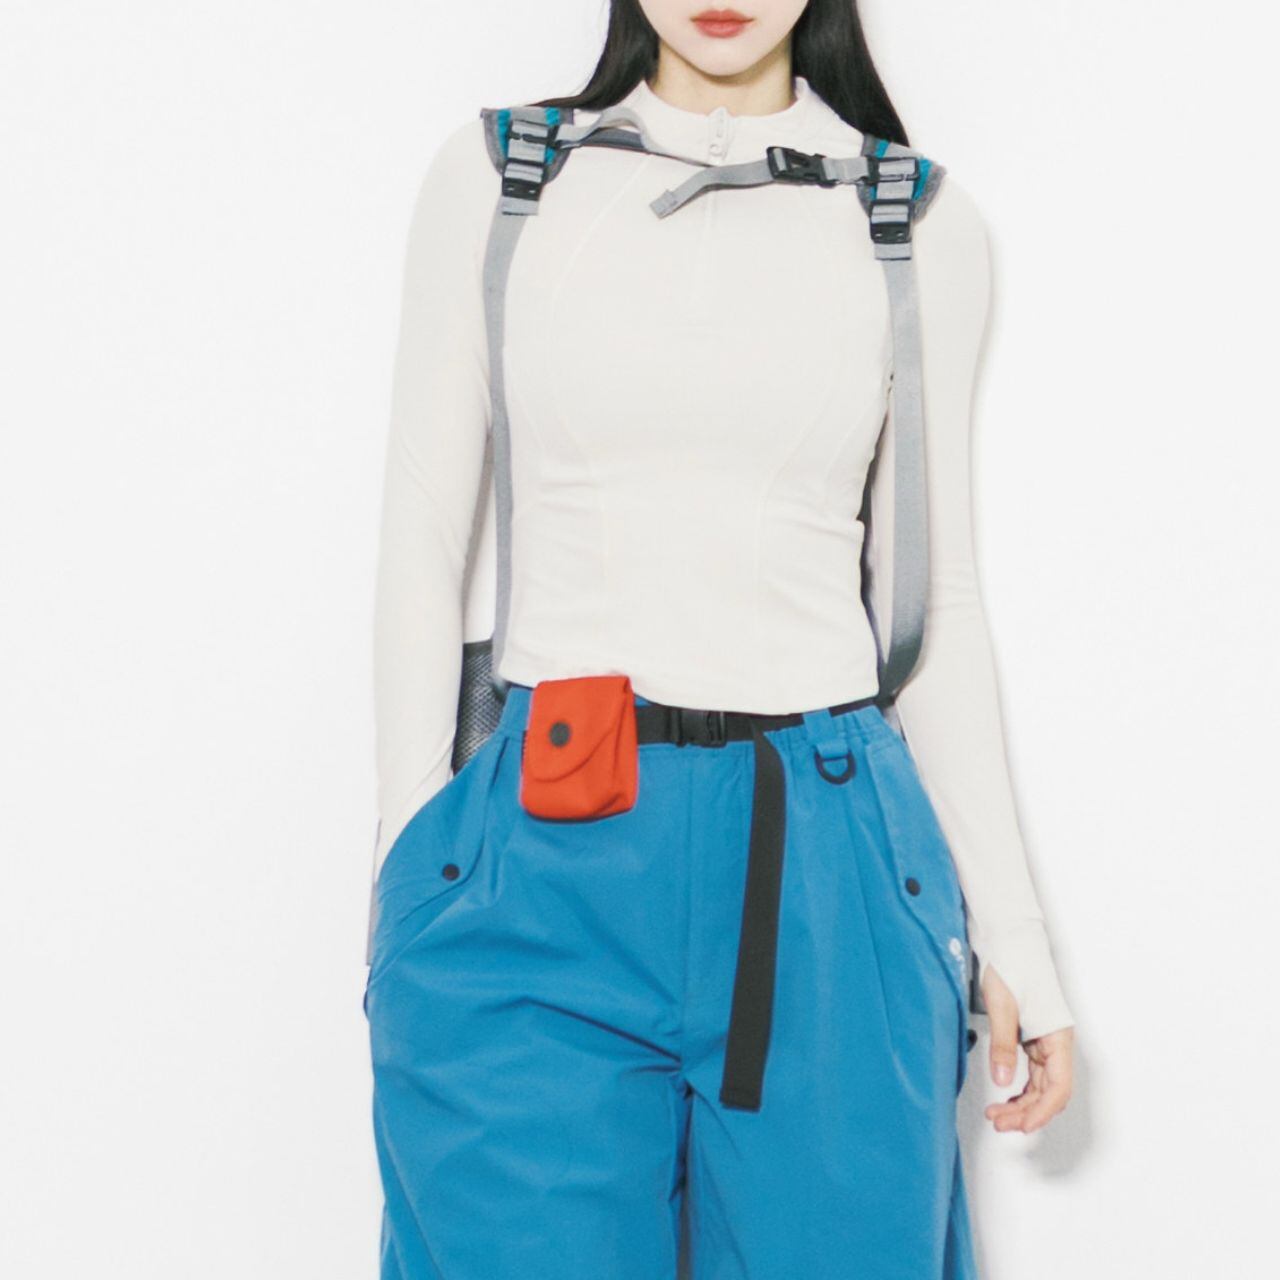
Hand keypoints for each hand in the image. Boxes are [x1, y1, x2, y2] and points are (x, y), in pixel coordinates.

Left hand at [980, 963, 1073, 1133]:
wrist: (1011, 941)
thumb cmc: (1012, 966)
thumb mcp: (1003, 1007)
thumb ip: (1003, 1044)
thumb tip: (1002, 1081)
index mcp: (1058, 1037)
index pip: (1059, 1087)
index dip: (1042, 1112)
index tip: (1021, 1126)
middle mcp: (1056, 1043)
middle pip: (1049, 1092)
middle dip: (1026, 1112)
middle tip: (998, 1122)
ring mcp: (1045, 1042)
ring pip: (1040, 1085)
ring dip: (1022, 1103)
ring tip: (997, 1115)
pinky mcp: (1033, 1037)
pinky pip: (1032, 1073)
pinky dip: (1020, 1088)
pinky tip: (1005, 1096)